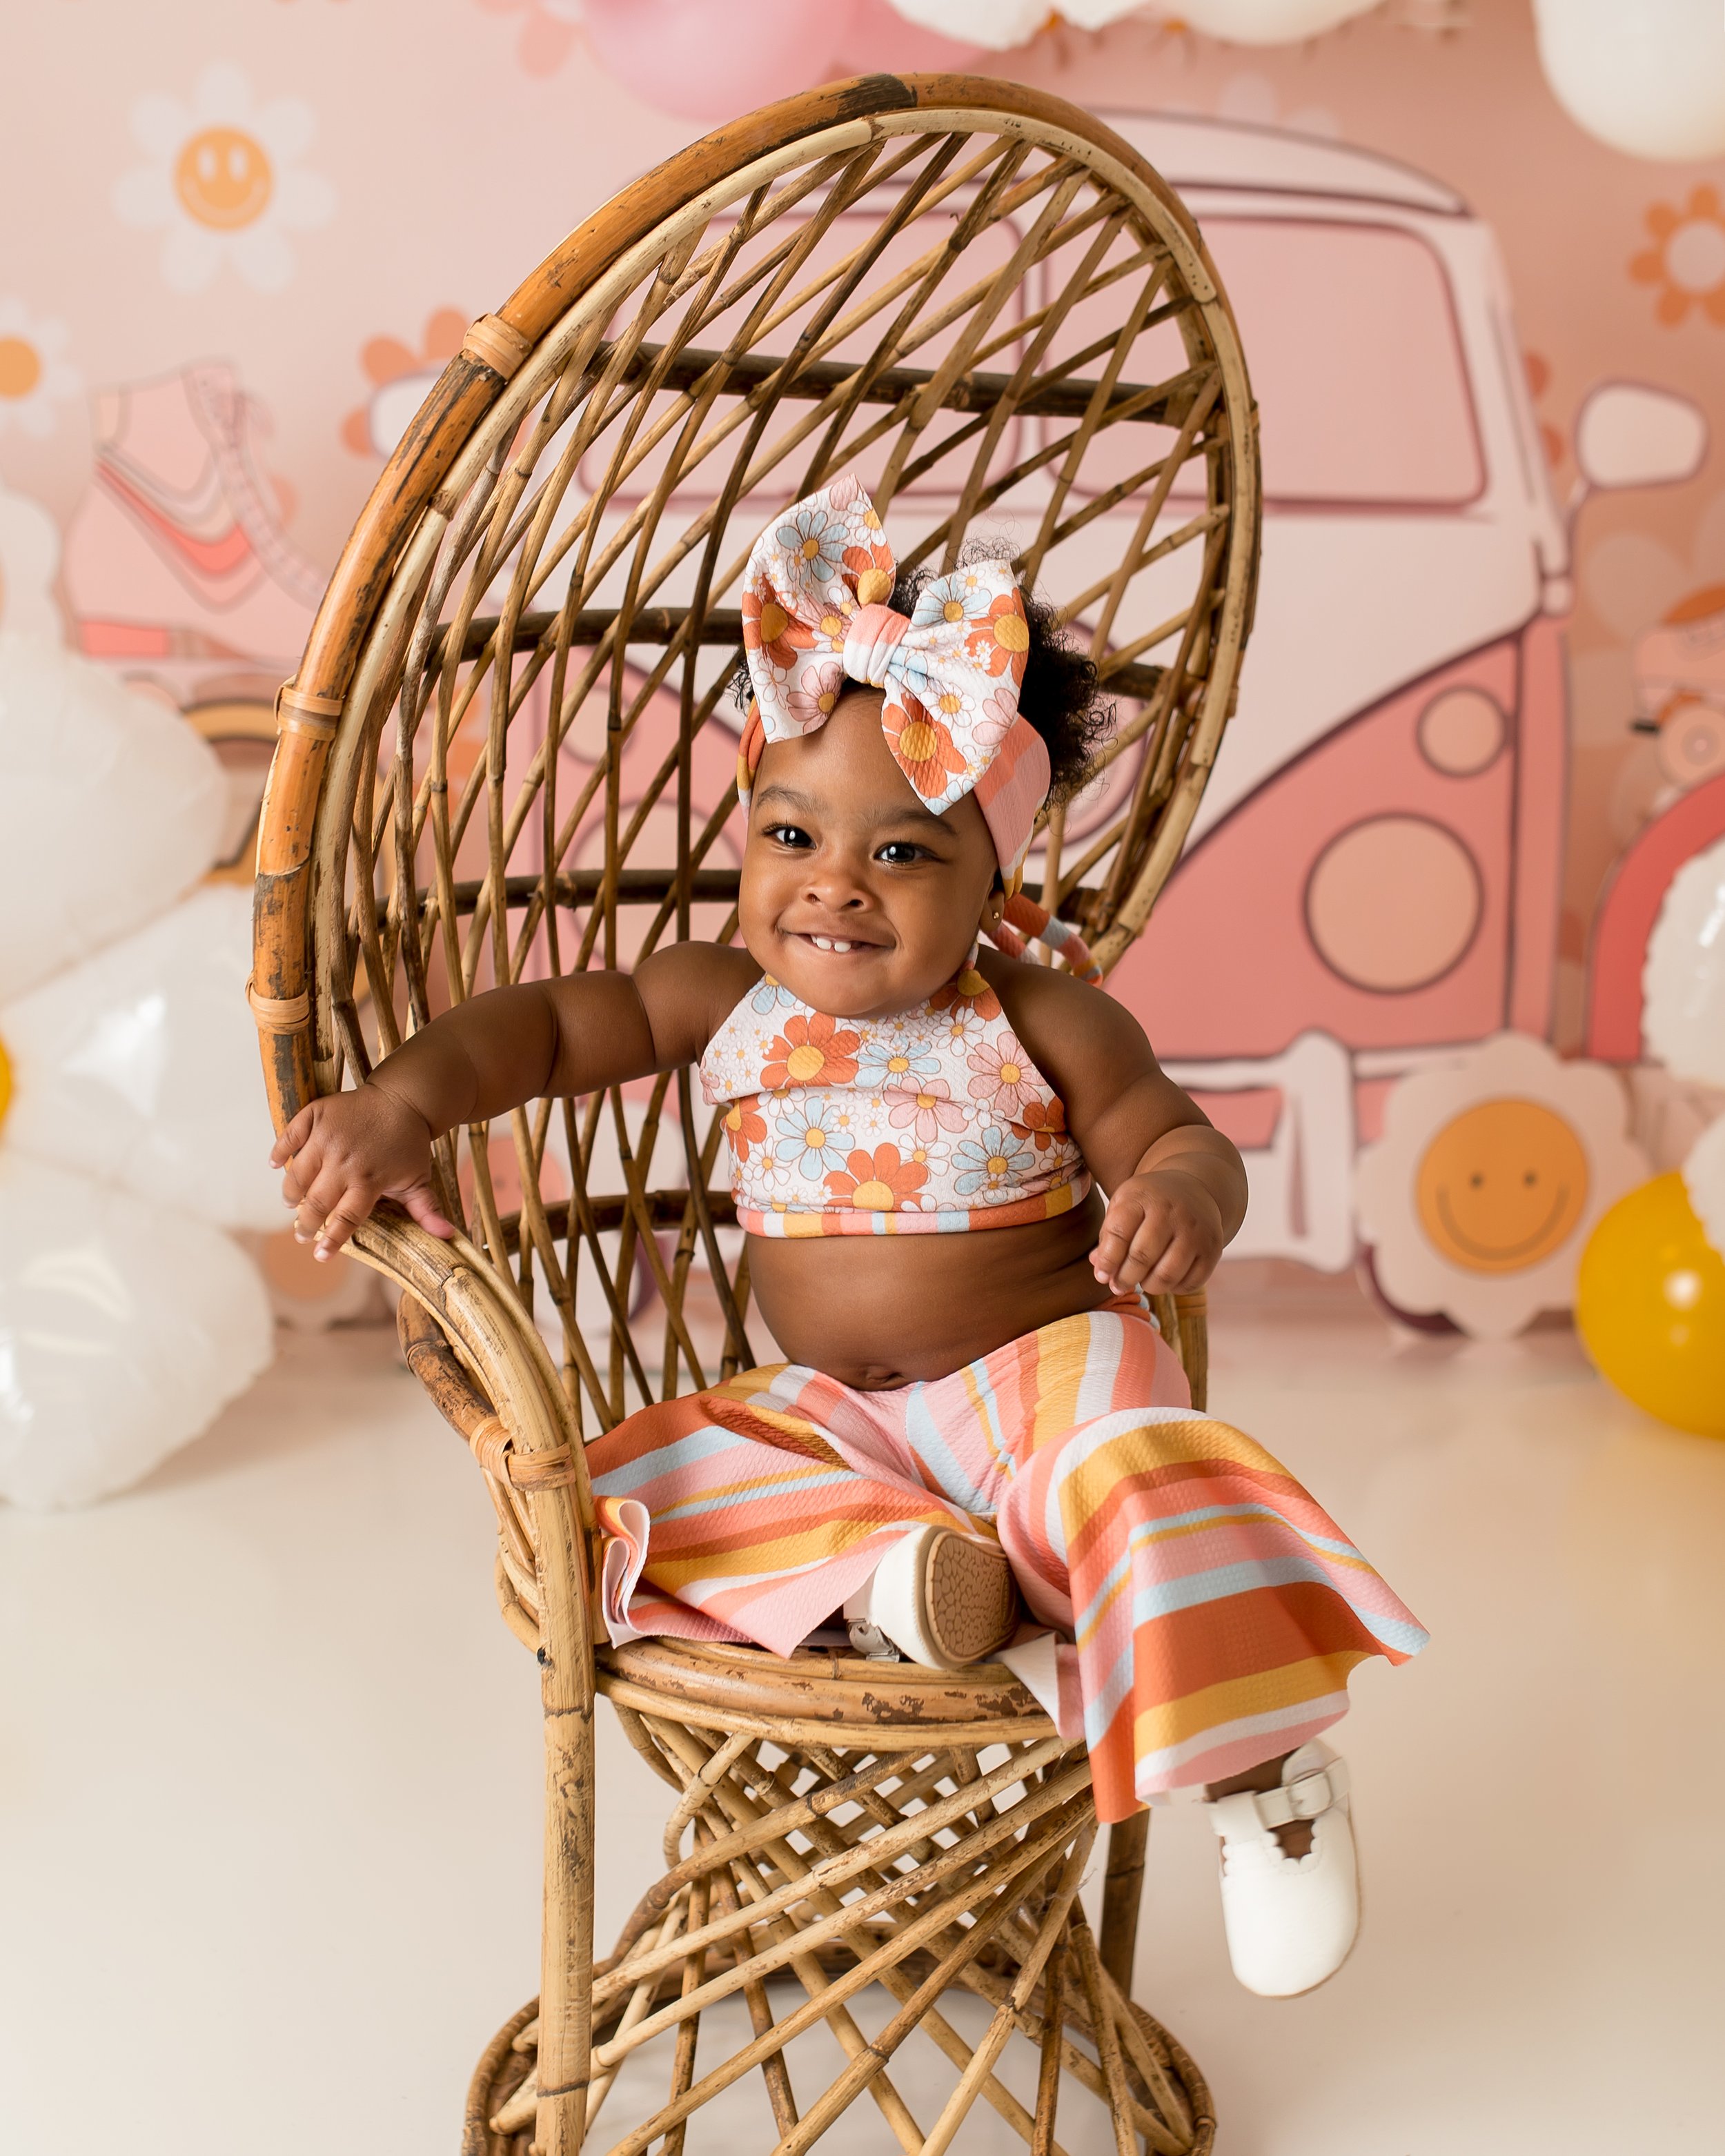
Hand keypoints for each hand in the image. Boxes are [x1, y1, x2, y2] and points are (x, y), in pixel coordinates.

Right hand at [270, 1083, 455, 1258]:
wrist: (403, 1098)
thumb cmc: (409, 1144)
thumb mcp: (419, 1178)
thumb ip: (426, 1209)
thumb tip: (449, 1236)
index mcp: (370, 1180)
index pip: (346, 1218)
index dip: (333, 1239)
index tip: (321, 1256)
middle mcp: (345, 1161)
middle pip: (317, 1201)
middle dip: (306, 1223)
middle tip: (301, 1234)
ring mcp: (327, 1137)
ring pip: (298, 1173)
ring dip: (292, 1192)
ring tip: (291, 1203)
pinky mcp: (316, 1115)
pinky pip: (290, 1135)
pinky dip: (280, 1151)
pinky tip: (276, 1165)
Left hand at [1090, 1169, 1222, 1295]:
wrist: (1193, 1190)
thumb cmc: (1149, 1204)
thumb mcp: (1124, 1206)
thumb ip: (1109, 1237)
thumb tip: (1101, 1272)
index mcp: (1143, 1196)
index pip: (1119, 1233)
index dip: (1107, 1260)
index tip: (1102, 1275)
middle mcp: (1172, 1212)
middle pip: (1141, 1257)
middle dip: (1124, 1278)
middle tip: (1118, 1285)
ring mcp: (1196, 1231)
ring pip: (1166, 1275)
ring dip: (1148, 1285)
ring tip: (1142, 1280)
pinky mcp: (1212, 1250)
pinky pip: (1189, 1283)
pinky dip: (1173, 1288)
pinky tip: (1164, 1278)